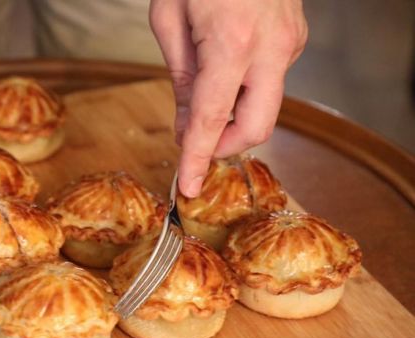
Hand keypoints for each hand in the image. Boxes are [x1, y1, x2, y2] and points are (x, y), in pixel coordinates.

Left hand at [150, 0, 306, 196]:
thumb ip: (182, 79)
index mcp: (232, 43)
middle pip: (256, 127)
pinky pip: (271, 81)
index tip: (187, 188)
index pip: (213, 120)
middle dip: (224, 146)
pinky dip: (246, 91)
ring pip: (266, 106)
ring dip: (234, 116)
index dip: (196, 159)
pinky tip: (225, 72)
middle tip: (196, 144)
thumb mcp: (169, 20)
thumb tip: (186, 126)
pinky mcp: (296, 37)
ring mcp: (289, 42)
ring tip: (205, 95)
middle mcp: (271, 47)